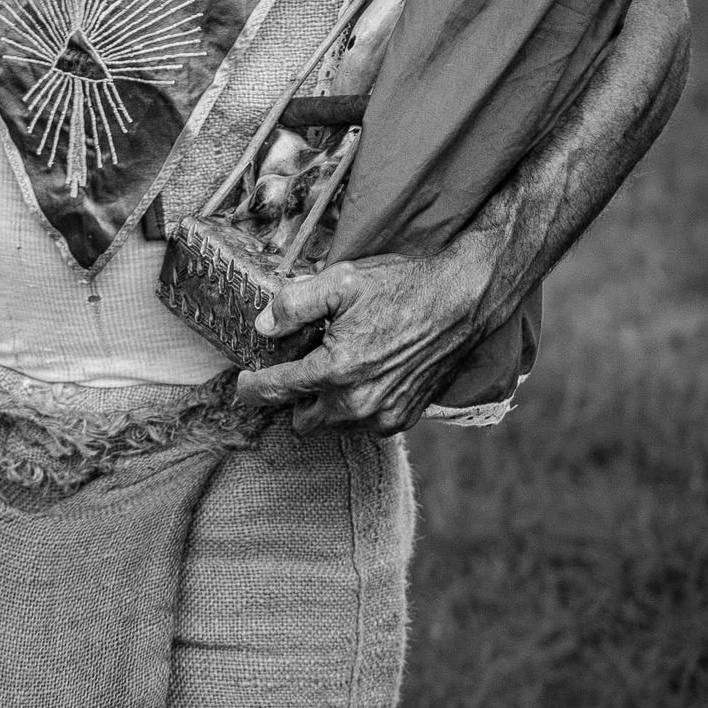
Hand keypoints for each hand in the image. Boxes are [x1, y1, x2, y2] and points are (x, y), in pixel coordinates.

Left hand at [233, 238, 496, 433]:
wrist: (464, 301)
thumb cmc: (402, 287)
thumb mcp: (339, 282)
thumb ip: (292, 305)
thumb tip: (263, 327)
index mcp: (336, 370)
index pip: (276, 391)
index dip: (252, 387)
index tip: (243, 381)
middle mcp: (358, 403)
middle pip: (302, 419)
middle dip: (291, 397)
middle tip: (295, 365)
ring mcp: (385, 415)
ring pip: (333, 424)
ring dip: (324, 403)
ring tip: (331, 365)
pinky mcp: (405, 418)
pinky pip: (364, 424)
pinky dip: (354, 406)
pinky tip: (360, 374)